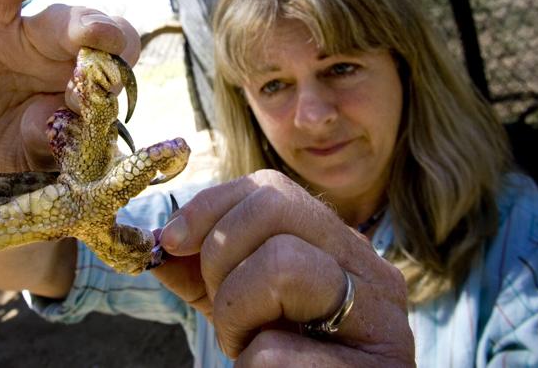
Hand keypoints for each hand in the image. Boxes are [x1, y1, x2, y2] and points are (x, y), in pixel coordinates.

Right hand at [0, 0, 139, 173]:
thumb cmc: (9, 154)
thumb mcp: (33, 159)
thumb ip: (50, 140)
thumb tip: (63, 123)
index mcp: (71, 69)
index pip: (112, 43)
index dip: (119, 53)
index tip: (114, 81)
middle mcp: (35, 41)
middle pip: (63, 17)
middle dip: (82, 22)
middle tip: (97, 33)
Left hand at [152, 170, 413, 365]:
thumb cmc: (288, 362)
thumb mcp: (242, 307)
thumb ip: (203, 273)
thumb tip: (156, 242)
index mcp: (342, 249)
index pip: (272, 188)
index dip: (210, 206)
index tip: (172, 241)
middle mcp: (372, 273)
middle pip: (276, 206)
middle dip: (222, 255)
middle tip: (222, 306)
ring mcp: (381, 321)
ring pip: (281, 263)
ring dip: (237, 313)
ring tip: (248, 345)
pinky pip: (276, 350)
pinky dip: (252, 367)